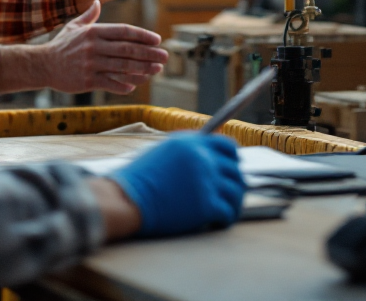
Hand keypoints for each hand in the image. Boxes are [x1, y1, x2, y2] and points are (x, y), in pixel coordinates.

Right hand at [41, 0, 166, 93]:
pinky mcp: (87, 81)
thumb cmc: (62, 45)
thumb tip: (98, 1)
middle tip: (165, 56)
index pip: (123, 31)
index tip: (157, 40)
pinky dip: (124, 84)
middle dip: (149, 53)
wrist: (43, 64)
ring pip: (122, 67)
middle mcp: (94, 47)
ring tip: (156, 70)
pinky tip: (135, 85)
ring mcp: (91, 64)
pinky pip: (110, 83)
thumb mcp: (74, 27)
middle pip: (127, 49)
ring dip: (142, 69)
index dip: (142, 35)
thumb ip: (90, 16)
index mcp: (93, 32)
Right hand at [109, 134, 244, 237]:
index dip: (233, 158)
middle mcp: (202, 158)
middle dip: (234, 184)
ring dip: (233, 202)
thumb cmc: (140, 178)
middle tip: (228, 195)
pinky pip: (228, 212)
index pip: (227, 146)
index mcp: (191, 142)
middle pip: (235, 170)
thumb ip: (188, 152)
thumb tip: (209, 160)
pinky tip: (216, 222)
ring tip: (223, 210)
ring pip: (236, 192)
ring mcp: (206, 181)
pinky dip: (225, 219)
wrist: (128, 197)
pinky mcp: (206, 205)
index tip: (232, 168)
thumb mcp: (164, 152)